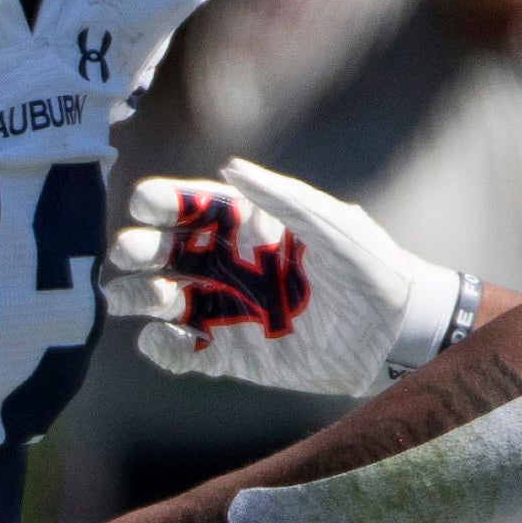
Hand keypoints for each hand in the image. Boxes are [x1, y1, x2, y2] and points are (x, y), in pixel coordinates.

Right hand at [106, 158, 475, 398]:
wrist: (395, 334)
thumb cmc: (370, 267)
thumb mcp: (330, 222)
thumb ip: (280, 196)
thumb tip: (229, 166)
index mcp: (249, 226)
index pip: (190, 209)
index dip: (162, 204)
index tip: (142, 205)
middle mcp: (230, 266)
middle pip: (164, 253)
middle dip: (137, 249)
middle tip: (126, 253)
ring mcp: (227, 311)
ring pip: (161, 300)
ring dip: (139, 296)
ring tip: (140, 297)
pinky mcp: (231, 356)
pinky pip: (180, 352)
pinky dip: (161, 347)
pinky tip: (165, 338)